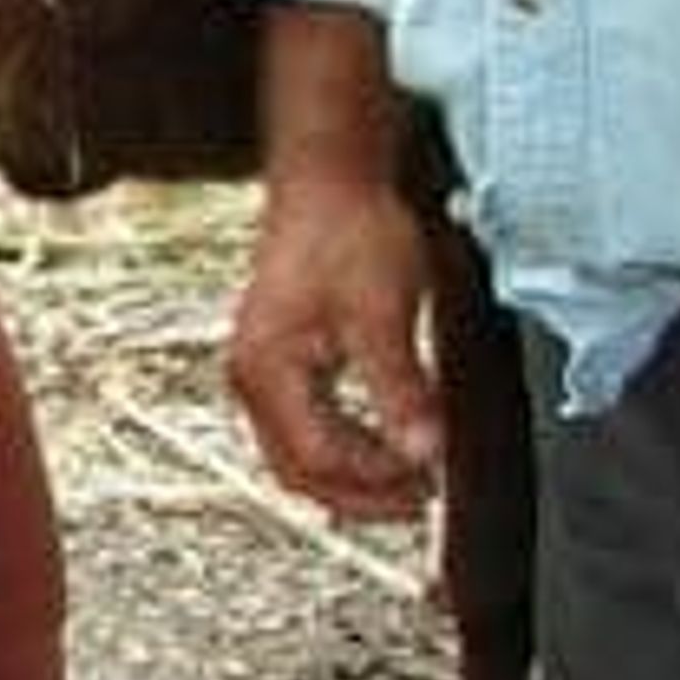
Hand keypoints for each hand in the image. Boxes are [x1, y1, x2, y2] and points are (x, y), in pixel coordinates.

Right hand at [225, 166, 444, 520]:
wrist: (328, 180)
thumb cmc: (350, 231)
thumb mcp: (384, 313)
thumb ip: (401, 388)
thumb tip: (426, 452)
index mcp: (267, 368)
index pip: (318, 457)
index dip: (376, 481)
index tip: (429, 480)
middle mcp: (250, 375)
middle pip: (300, 469)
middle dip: (361, 494)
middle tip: (423, 498)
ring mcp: (258, 369)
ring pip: (298, 454)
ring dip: (353, 475)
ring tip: (410, 477)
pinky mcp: (276, 360)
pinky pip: (303, 427)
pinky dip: (344, 446)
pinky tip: (384, 441)